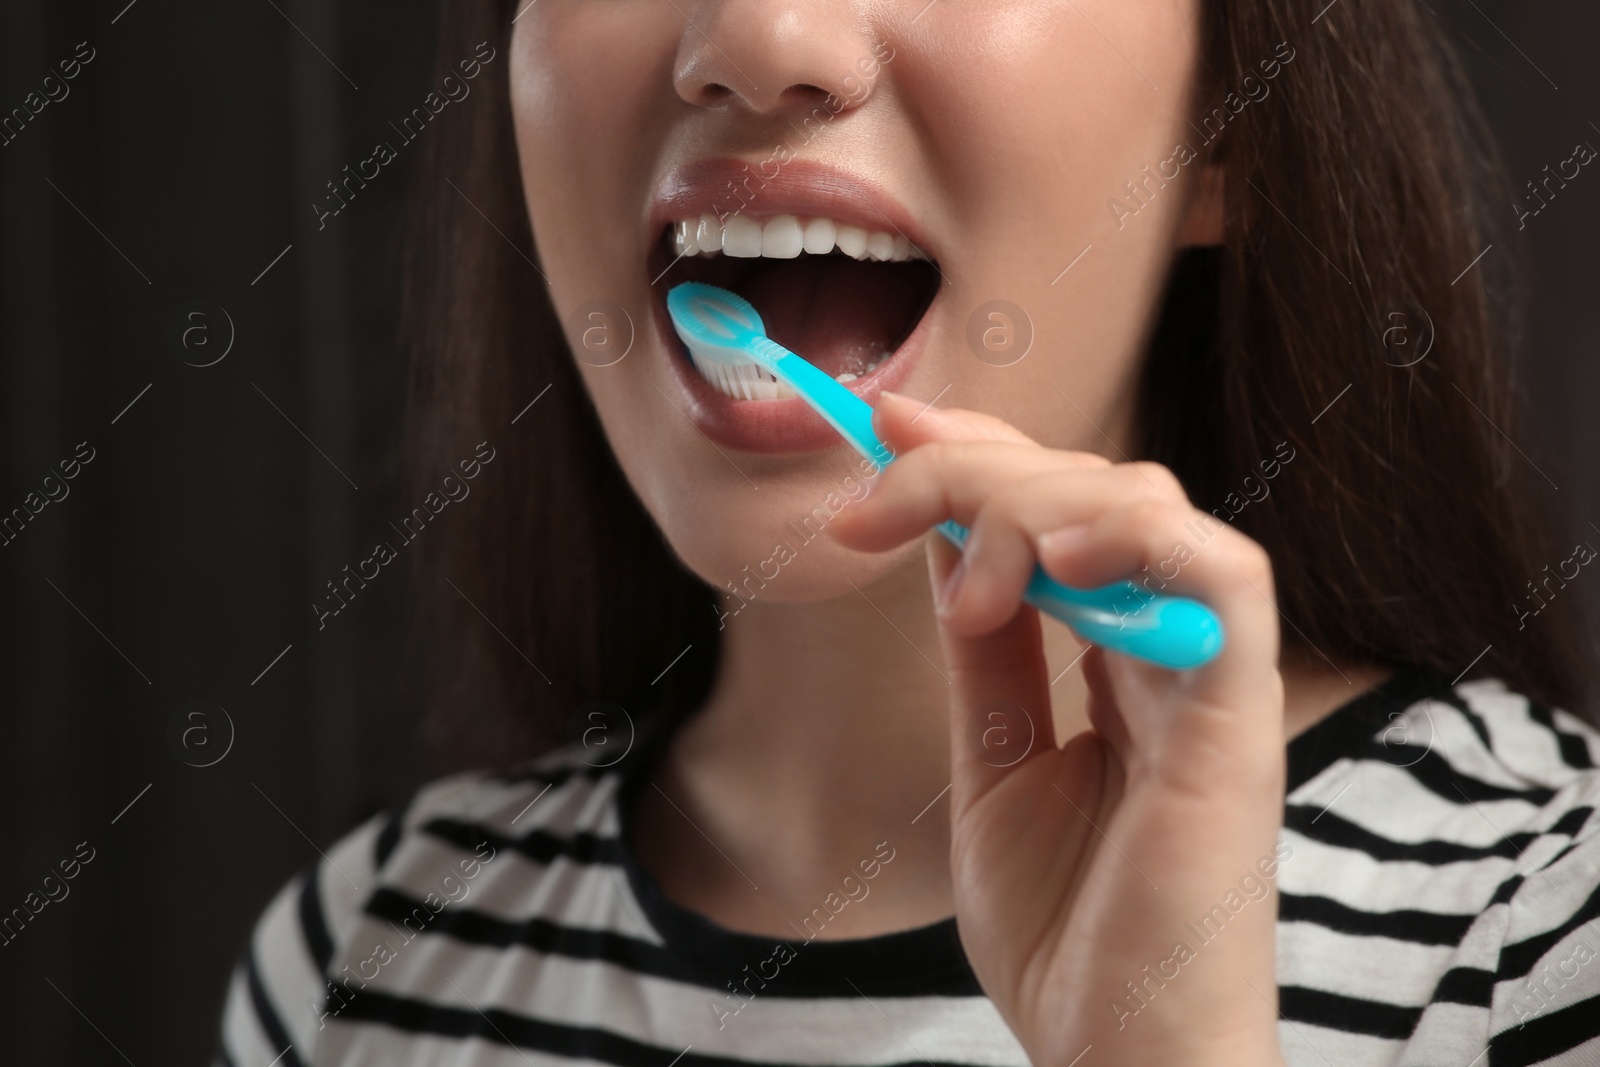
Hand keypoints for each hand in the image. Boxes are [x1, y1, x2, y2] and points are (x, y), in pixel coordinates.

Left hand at [827, 392, 1287, 1066]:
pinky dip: (1140, 536)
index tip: (883, 426)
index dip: (977, 451)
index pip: (1059, 508)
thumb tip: (948, 543)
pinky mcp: (1235, 716)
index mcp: (1118, 656)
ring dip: (1035, 499)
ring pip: (1149, 504)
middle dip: (970, 467)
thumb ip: (988, 652)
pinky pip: (1226, 577)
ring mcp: (1206, 676)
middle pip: (1090, 487)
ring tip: (966, 572)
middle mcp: (1169, 648)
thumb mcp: (993, 761)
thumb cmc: (1066, 927)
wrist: (1114, 1050)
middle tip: (871, 501)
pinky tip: (1056, 558)